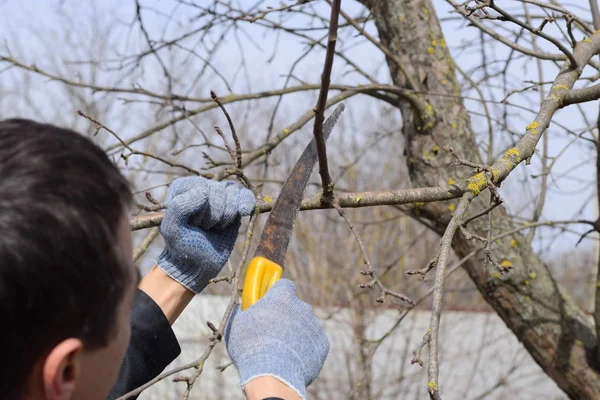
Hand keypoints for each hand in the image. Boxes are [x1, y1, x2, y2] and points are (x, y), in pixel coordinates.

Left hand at [157, 177, 254, 293]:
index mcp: (183, 188)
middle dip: (215, 215)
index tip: (193, 224)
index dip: (201, 209)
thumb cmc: (181, 246)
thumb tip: (204, 190)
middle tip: (204, 228)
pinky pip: (246, 195)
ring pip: (234, 192)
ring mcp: (220, 196)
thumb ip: (180, 206)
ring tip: (215, 227)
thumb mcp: (172, 229)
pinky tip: (243, 212)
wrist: (197, 264)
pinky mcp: (234, 206)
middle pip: (220, 190)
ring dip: (227, 215)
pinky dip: (247, 203)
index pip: (202, 187)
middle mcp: (202, 187)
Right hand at [224, 279, 328, 399]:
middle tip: (271, 332)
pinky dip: (304, 349)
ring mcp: (314, 325)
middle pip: (295, 307)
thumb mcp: (237, 324)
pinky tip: (291, 360)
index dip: (276, 293)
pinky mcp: (322, 344)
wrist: (273, 376)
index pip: (284, 285)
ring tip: (280, 351)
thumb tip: (242, 307)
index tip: (269, 302)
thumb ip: (243, 310)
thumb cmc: (251, 346)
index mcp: (282, 296)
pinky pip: (312, 343)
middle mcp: (302, 307)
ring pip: (305, 326)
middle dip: (286, 316)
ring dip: (295, 333)